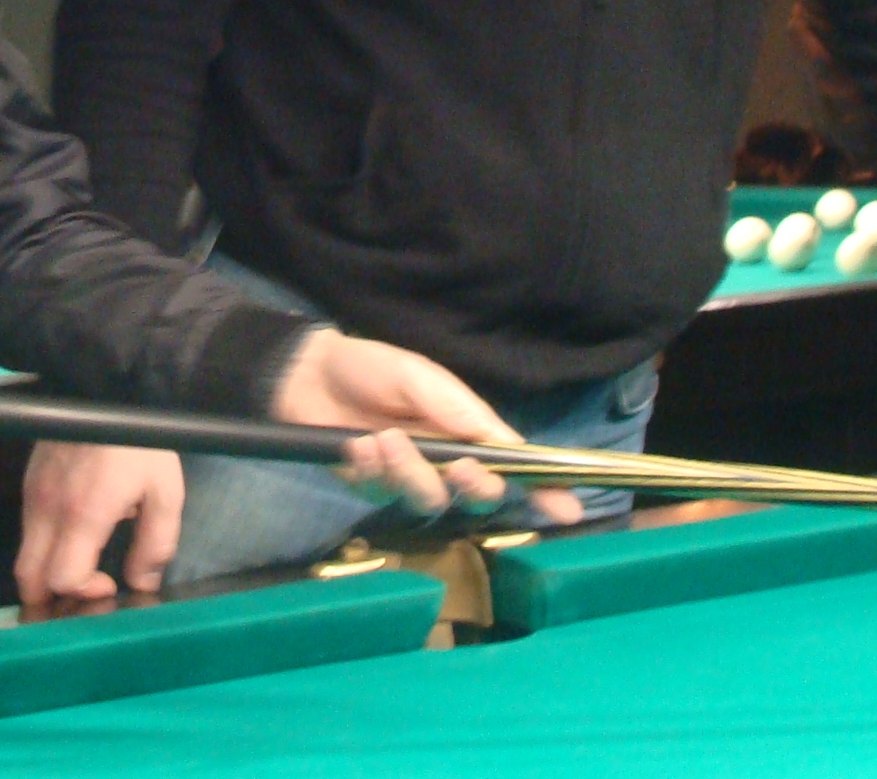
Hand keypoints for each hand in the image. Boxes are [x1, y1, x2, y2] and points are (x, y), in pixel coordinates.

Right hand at [16, 441, 182, 604]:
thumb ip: (155, 544)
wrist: (108, 383)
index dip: (83, 591)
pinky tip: (72, 532)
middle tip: (83, 589)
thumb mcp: (165, 492)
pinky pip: (27, 526)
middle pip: (27, 576)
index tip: (108, 581)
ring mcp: (33, 491)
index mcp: (83, 515)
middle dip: (50, 596)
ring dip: (46, 569)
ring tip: (81, 562)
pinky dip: (42, 544)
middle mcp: (48, 508)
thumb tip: (141, 583)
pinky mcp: (29, 478)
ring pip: (24, 552)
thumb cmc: (141, 440)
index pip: (61, 578)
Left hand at [272, 329, 580, 524]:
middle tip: (456, 464)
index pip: (513, 466)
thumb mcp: (421, 377)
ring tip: (382, 437)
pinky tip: (355, 444)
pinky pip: (383, 495)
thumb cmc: (372, 367)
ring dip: (408, 471)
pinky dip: (370, 469)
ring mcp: (407, 478)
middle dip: (471, 484)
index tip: (567, 509)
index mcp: (465, 431)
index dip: (543, 489)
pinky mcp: (370, 489)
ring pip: (428, 500)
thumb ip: (461, 412)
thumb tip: (509, 445)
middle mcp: (444, 460)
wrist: (308, 372)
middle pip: (478, 495)